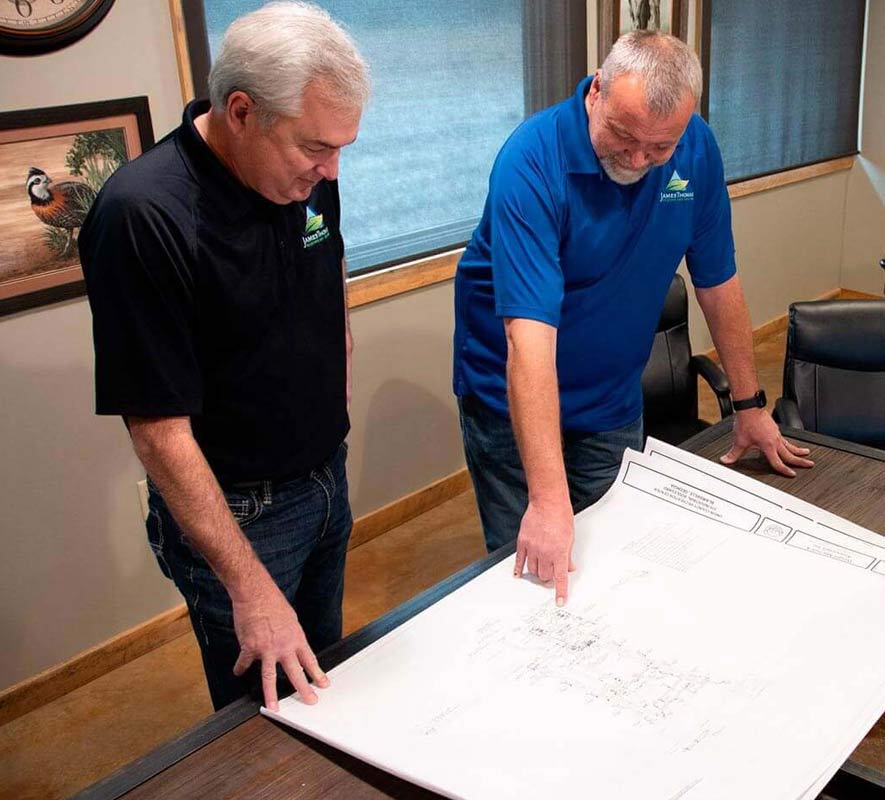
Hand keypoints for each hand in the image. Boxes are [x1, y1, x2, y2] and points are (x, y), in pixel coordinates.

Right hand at [231, 577, 329, 709]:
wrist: (256, 594)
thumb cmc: (273, 603)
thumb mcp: (291, 619)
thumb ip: (291, 636)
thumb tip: (291, 647)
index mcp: (296, 638)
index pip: (310, 660)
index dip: (317, 674)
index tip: (323, 684)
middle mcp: (283, 646)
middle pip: (295, 672)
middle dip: (304, 689)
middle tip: (310, 701)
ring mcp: (266, 649)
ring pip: (269, 677)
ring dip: (271, 694)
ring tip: (273, 707)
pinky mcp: (249, 648)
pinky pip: (244, 663)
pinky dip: (240, 667)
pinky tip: (238, 672)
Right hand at [514, 499, 575, 605]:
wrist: (548, 503)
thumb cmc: (561, 517)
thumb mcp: (570, 539)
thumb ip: (568, 556)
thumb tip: (569, 568)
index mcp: (559, 553)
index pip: (560, 578)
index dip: (560, 592)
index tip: (559, 602)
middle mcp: (545, 553)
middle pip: (544, 576)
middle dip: (549, 577)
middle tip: (552, 573)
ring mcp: (532, 548)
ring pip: (533, 570)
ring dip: (537, 572)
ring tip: (541, 568)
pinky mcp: (522, 542)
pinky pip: (519, 560)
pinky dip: (519, 569)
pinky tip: (518, 575)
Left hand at [721, 408, 813, 476]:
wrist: (750, 409)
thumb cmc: (746, 423)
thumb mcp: (739, 441)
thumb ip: (733, 453)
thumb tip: (726, 460)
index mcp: (768, 446)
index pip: (778, 462)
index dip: (784, 470)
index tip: (792, 474)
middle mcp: (775, 441)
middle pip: (790, 454)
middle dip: (800, 461)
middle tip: (810, 464)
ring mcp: (776, 434)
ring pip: (790, 445)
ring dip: (798, 450)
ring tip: (806, 453)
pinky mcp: (775, 428)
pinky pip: (785, 438)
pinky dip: (789, 443)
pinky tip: (789, 443)